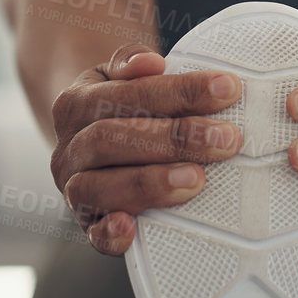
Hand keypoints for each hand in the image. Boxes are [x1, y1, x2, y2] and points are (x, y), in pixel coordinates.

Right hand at [50, 42, 242, 254]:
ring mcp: (73, 188)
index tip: (228, 89)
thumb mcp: (119, 76)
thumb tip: (150, 62)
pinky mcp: (85, 224)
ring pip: (99, 187)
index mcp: (76, 104)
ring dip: (151, 183)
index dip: (179, 91)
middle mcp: (69, 147)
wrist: (88, 138)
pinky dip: (110, 235)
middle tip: (226, 139)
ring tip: (197, 179)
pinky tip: (132, 229)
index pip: (127, 94)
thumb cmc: (120, 107)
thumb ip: (131, 62)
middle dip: (174, 139)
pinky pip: (91, 234)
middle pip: (112, 139)